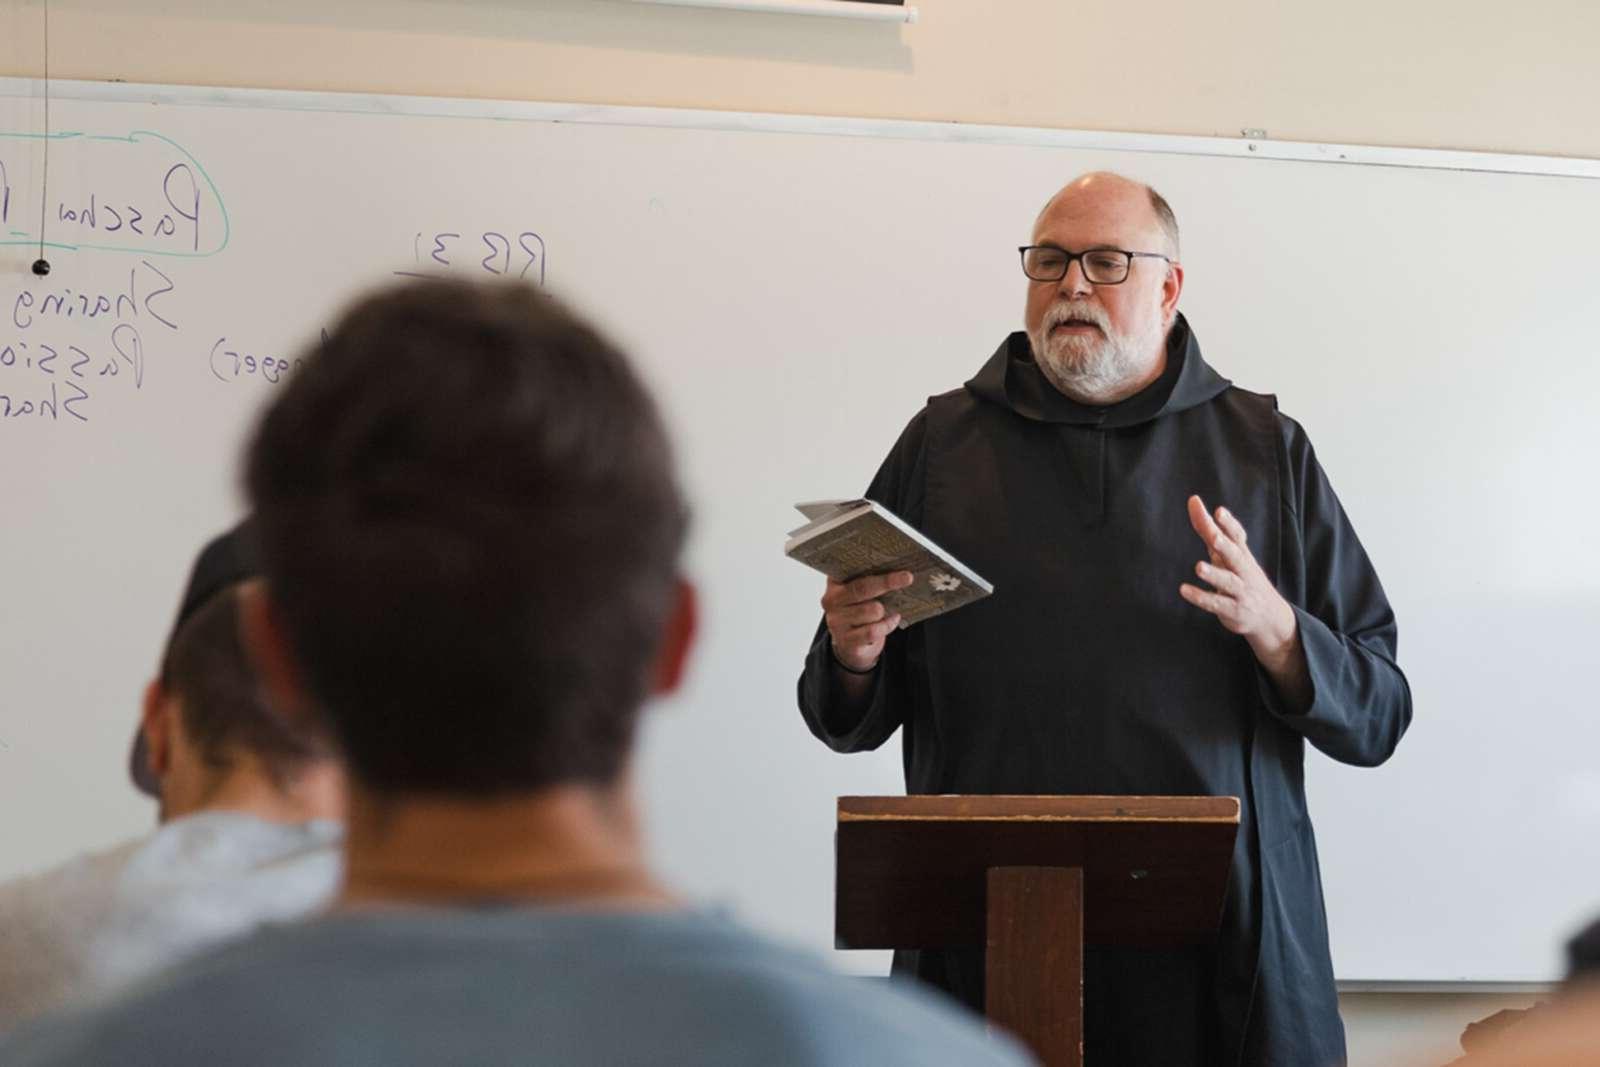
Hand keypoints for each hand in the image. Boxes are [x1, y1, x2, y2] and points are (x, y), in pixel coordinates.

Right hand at [821, 571, 912, 672]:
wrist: (850, 643)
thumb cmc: (859, 609)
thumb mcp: (860, 591)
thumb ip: (870, 578)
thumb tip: (899, 568)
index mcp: (834, 583)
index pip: (850, 569)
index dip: (870, 563)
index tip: (892, 559)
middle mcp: (830, 601)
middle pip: (861, 588)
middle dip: (887, 582)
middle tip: (908, 577)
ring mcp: (836, 622)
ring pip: (872, 611)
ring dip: (886, 610)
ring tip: (892, 608)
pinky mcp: (846, 641)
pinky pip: (873, 631)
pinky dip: (887, 625)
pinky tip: (893, 619)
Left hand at [1178, 495, 1296, 663]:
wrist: (1270, 617)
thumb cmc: (1243, 578)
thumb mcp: (1228, 555)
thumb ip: (1209, 530)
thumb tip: (1193, 501)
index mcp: (1243, 555)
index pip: (1238, 537)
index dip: (1230, 525)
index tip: (1219, 511)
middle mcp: (1244, 571)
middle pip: (1236, 557)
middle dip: (1226, 546)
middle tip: (1214, 537)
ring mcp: (1241, 592)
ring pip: (1228, 582)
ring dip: (1214, 575)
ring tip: (1199, 567)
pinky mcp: (1233, 610)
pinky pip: (1216, 604)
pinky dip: (1200, 597)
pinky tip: (1184, 590)